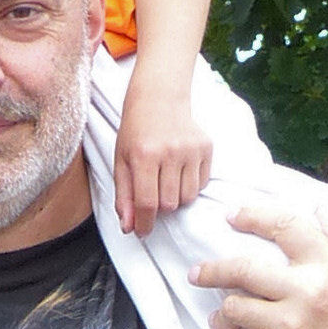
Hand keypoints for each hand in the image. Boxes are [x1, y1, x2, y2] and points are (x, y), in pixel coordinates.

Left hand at [113, 63, 213, 234]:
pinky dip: (189, 185)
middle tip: (151, 193)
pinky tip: (179, 169)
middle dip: (158, 207)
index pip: (147, 203)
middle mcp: (170, 152)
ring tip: (165, 179)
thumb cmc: (136, 131)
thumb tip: (128, 228)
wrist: (159, 98)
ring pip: (187, 197)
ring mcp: (191, 149)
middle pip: (169, 204)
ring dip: (175, 197)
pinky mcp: (206, 148)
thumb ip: (124, 196)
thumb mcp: (121, 161)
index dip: (144, 223)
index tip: (142, 231)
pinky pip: (201, 184)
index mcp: (144, 155)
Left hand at [189, 182, 327, 328]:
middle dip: (212, 270)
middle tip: (197, 273)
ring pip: (233, 308)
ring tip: (222, 319)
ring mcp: (290, 326)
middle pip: (242, 269)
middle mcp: (308, 292)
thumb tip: (320, 209)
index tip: (232, 216)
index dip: (252, 216)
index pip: (285, 227)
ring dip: (221, 315)